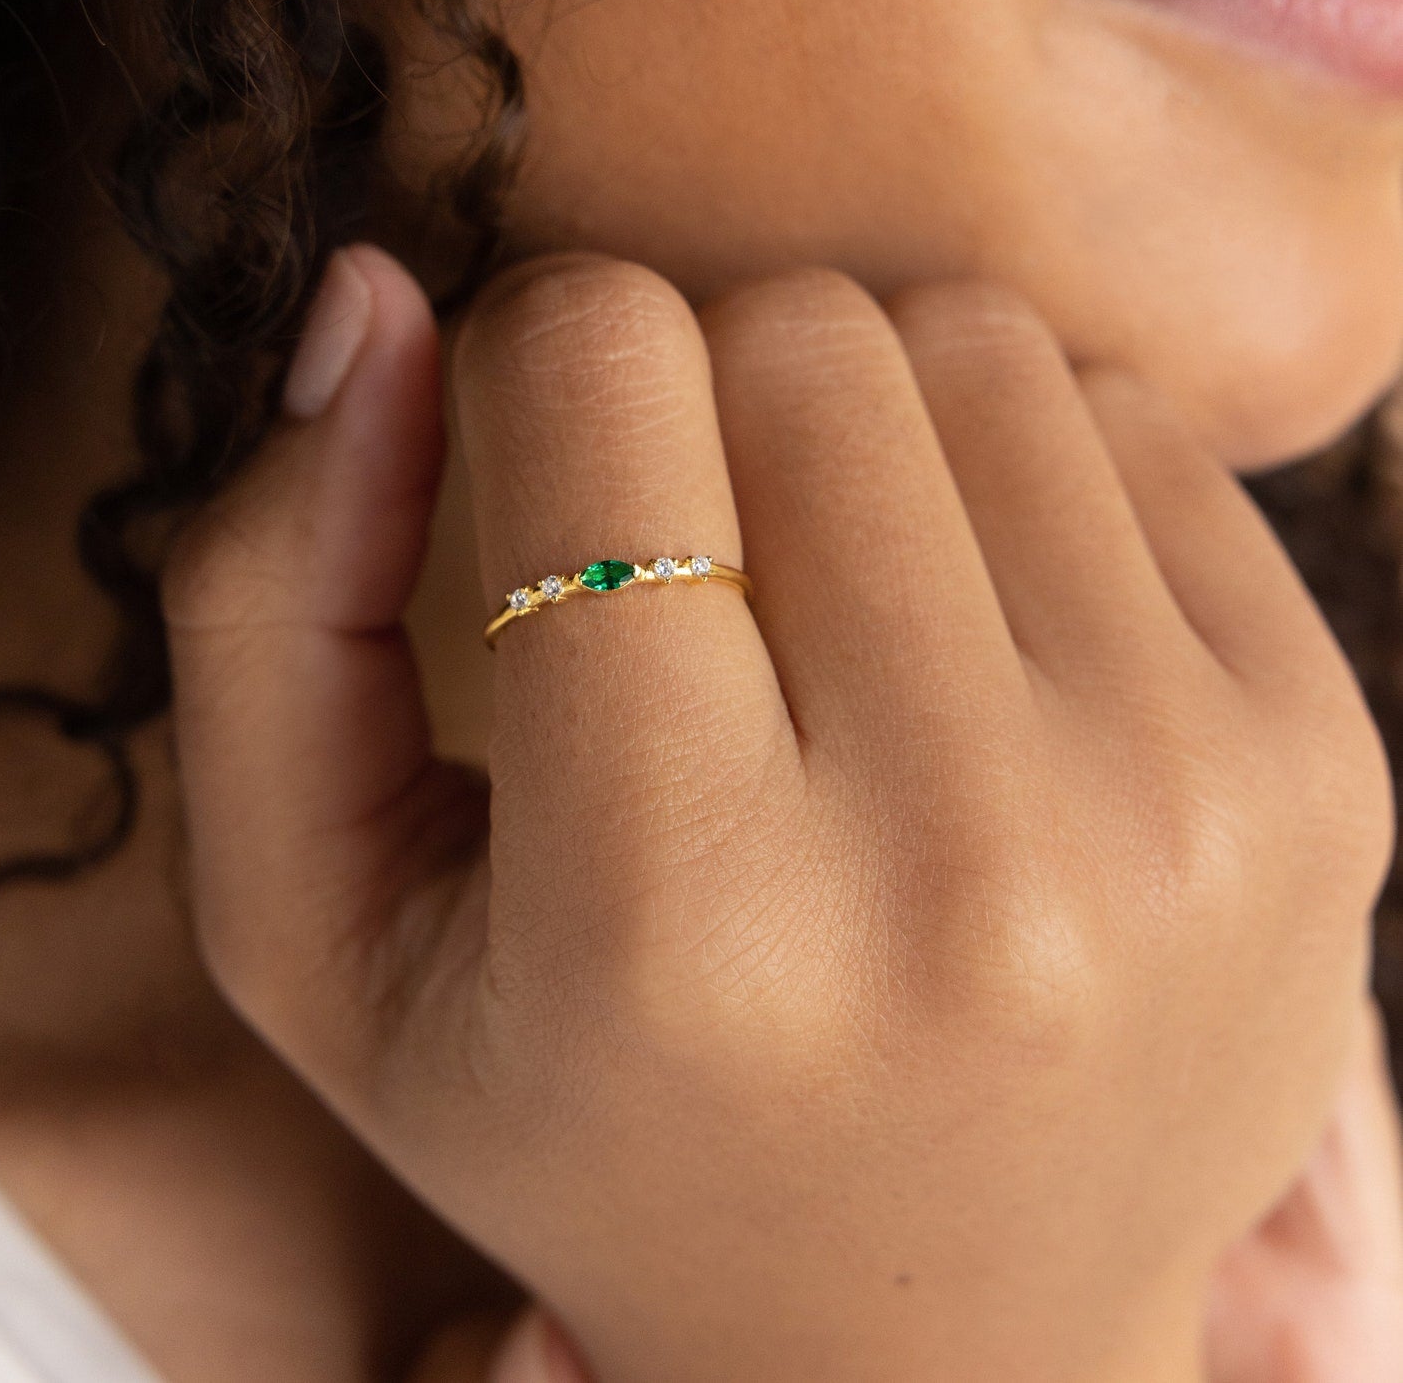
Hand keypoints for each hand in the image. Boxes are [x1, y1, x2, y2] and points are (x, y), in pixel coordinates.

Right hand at [163, 245, 1392, 1381]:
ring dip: (857, 418)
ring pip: (971, 340)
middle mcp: (964, 862)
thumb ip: (273, 604)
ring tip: (821, 601)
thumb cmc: (590, 1117)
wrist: (934, 1334)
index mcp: (677, 914)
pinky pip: (1133, 419)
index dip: (525, 367)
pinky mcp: (1323, 761)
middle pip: (797, 329)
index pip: (594, 369)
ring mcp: (1187, 808)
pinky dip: (1010, 474)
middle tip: (683, 559)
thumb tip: (371, 293)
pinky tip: (964, 636)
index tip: (534, 477)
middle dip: (695, 388)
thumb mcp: (325, 927)